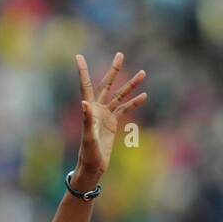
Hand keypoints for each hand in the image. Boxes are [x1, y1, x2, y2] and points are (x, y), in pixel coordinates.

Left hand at [73, 52, 146, 182]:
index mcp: (89, 110)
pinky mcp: (112, 123)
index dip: (83, 71)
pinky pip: (125, 109)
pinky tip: (144, 95)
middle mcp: (97, 109)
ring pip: (119, 96)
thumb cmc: (88, 154)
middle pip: (106, 85)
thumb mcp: (88, 138)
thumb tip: (85, 103)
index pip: (85, 86)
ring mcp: (105, 115)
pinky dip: (134, 102)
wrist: (93, 167)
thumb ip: (86, 120)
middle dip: (114, 71)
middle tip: (120, 54)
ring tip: (143, 73)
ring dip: (130, 85)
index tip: (78, 56)